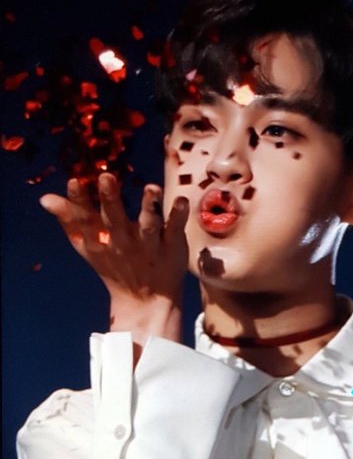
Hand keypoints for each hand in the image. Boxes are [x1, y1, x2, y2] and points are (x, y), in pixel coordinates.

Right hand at [39, 173, 188, 349]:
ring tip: (152, 188)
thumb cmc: (115, 267)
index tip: (74, 181)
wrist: (147, 300)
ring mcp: (150, 244)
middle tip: (106, 176)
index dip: (79, 202)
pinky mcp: (172, 245)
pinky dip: (179, 215)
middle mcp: (124, 242)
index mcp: (102, 242)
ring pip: (149, 224)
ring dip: (149, 206)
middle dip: (110, 199)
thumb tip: (45, 198)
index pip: (87, 220)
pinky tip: (182, 200)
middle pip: (116, 219)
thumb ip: (69, 221)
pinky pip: (175, 229)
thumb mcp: (90, 247)